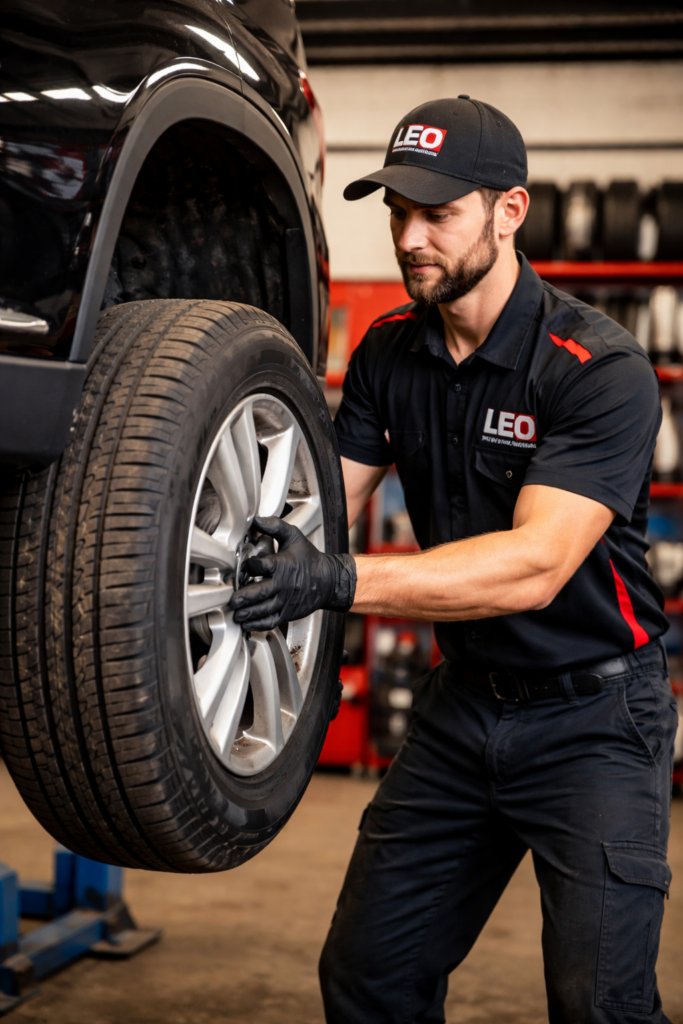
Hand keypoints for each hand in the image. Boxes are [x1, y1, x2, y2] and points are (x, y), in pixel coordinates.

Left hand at [229, 516, 355, 631]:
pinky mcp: (287, 613)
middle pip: (261, 592)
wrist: (328, 581)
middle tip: (233, 599)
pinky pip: (271, 621)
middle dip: (245, 597)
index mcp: (283, 565)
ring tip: (236, 613)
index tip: (243, 567)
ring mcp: (285, 601)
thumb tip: (256, 520)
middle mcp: (283, 585)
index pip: (261, 566)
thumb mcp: (294, 537)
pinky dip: (258, 624)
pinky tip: (246, 623)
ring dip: (248, 613)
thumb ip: (275, 527)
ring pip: (264, 609)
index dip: (249, 566)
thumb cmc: (310, 559)